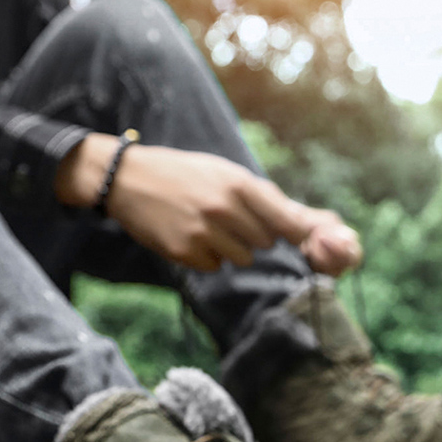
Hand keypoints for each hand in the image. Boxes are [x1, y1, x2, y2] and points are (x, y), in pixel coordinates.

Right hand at [54, 134, 362, 274]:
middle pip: (266, 244)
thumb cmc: (187, 175)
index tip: (313, 247)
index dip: (301, 237)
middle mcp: (225, 209)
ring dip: (232, 249)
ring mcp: (205, 233)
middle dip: (255, 237)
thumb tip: (310, 227)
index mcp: (240, 185)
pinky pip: (215, 266)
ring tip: (208, 226)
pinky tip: (190, 235)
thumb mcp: (226, 174)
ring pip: (242, 259)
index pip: (287, 222)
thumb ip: (264, 200)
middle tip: (231, 220)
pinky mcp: (187, 253)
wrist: (129, 179)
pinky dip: (208, 257)